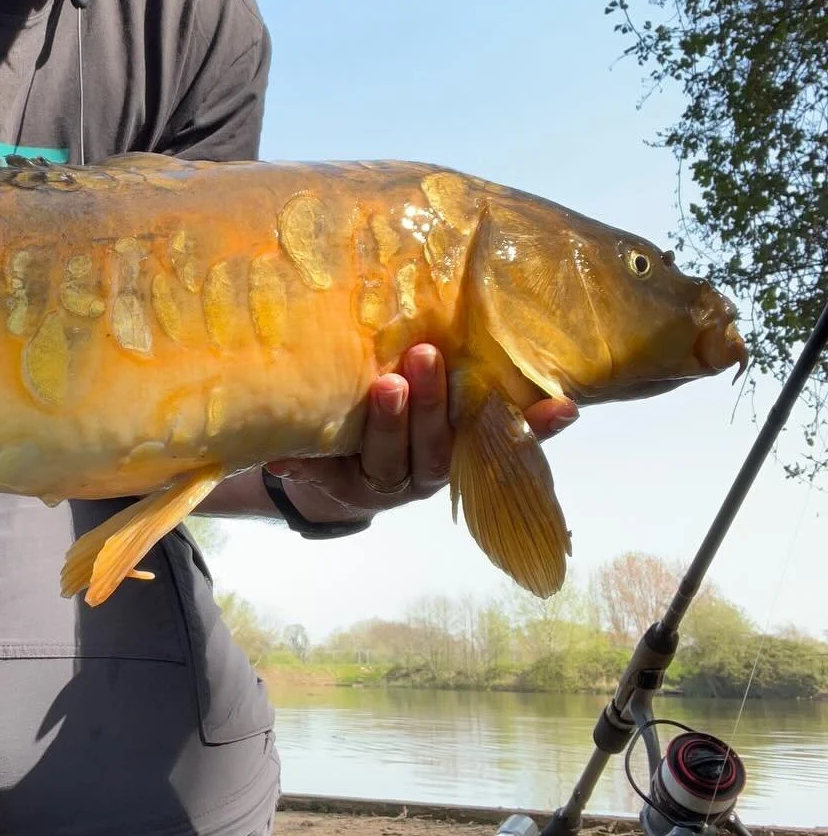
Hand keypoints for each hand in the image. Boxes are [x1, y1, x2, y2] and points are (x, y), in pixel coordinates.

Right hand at [266, 343, 577, 523]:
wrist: (348, 476)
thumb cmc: (319, 450)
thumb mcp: (300, 448)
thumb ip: (291, 445)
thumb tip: (270, 443)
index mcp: (367, 480)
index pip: (379, 456)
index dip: (386, 423)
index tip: (386, 385)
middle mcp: (414, 479)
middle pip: (426, 449)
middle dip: (428, 404)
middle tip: (423, 356)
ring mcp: (448, 465)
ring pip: (468, 445)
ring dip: (482, 410)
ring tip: (489, 369)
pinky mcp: (475, 452)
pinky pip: (510, 444)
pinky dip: (536, 426)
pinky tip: (566, 406)